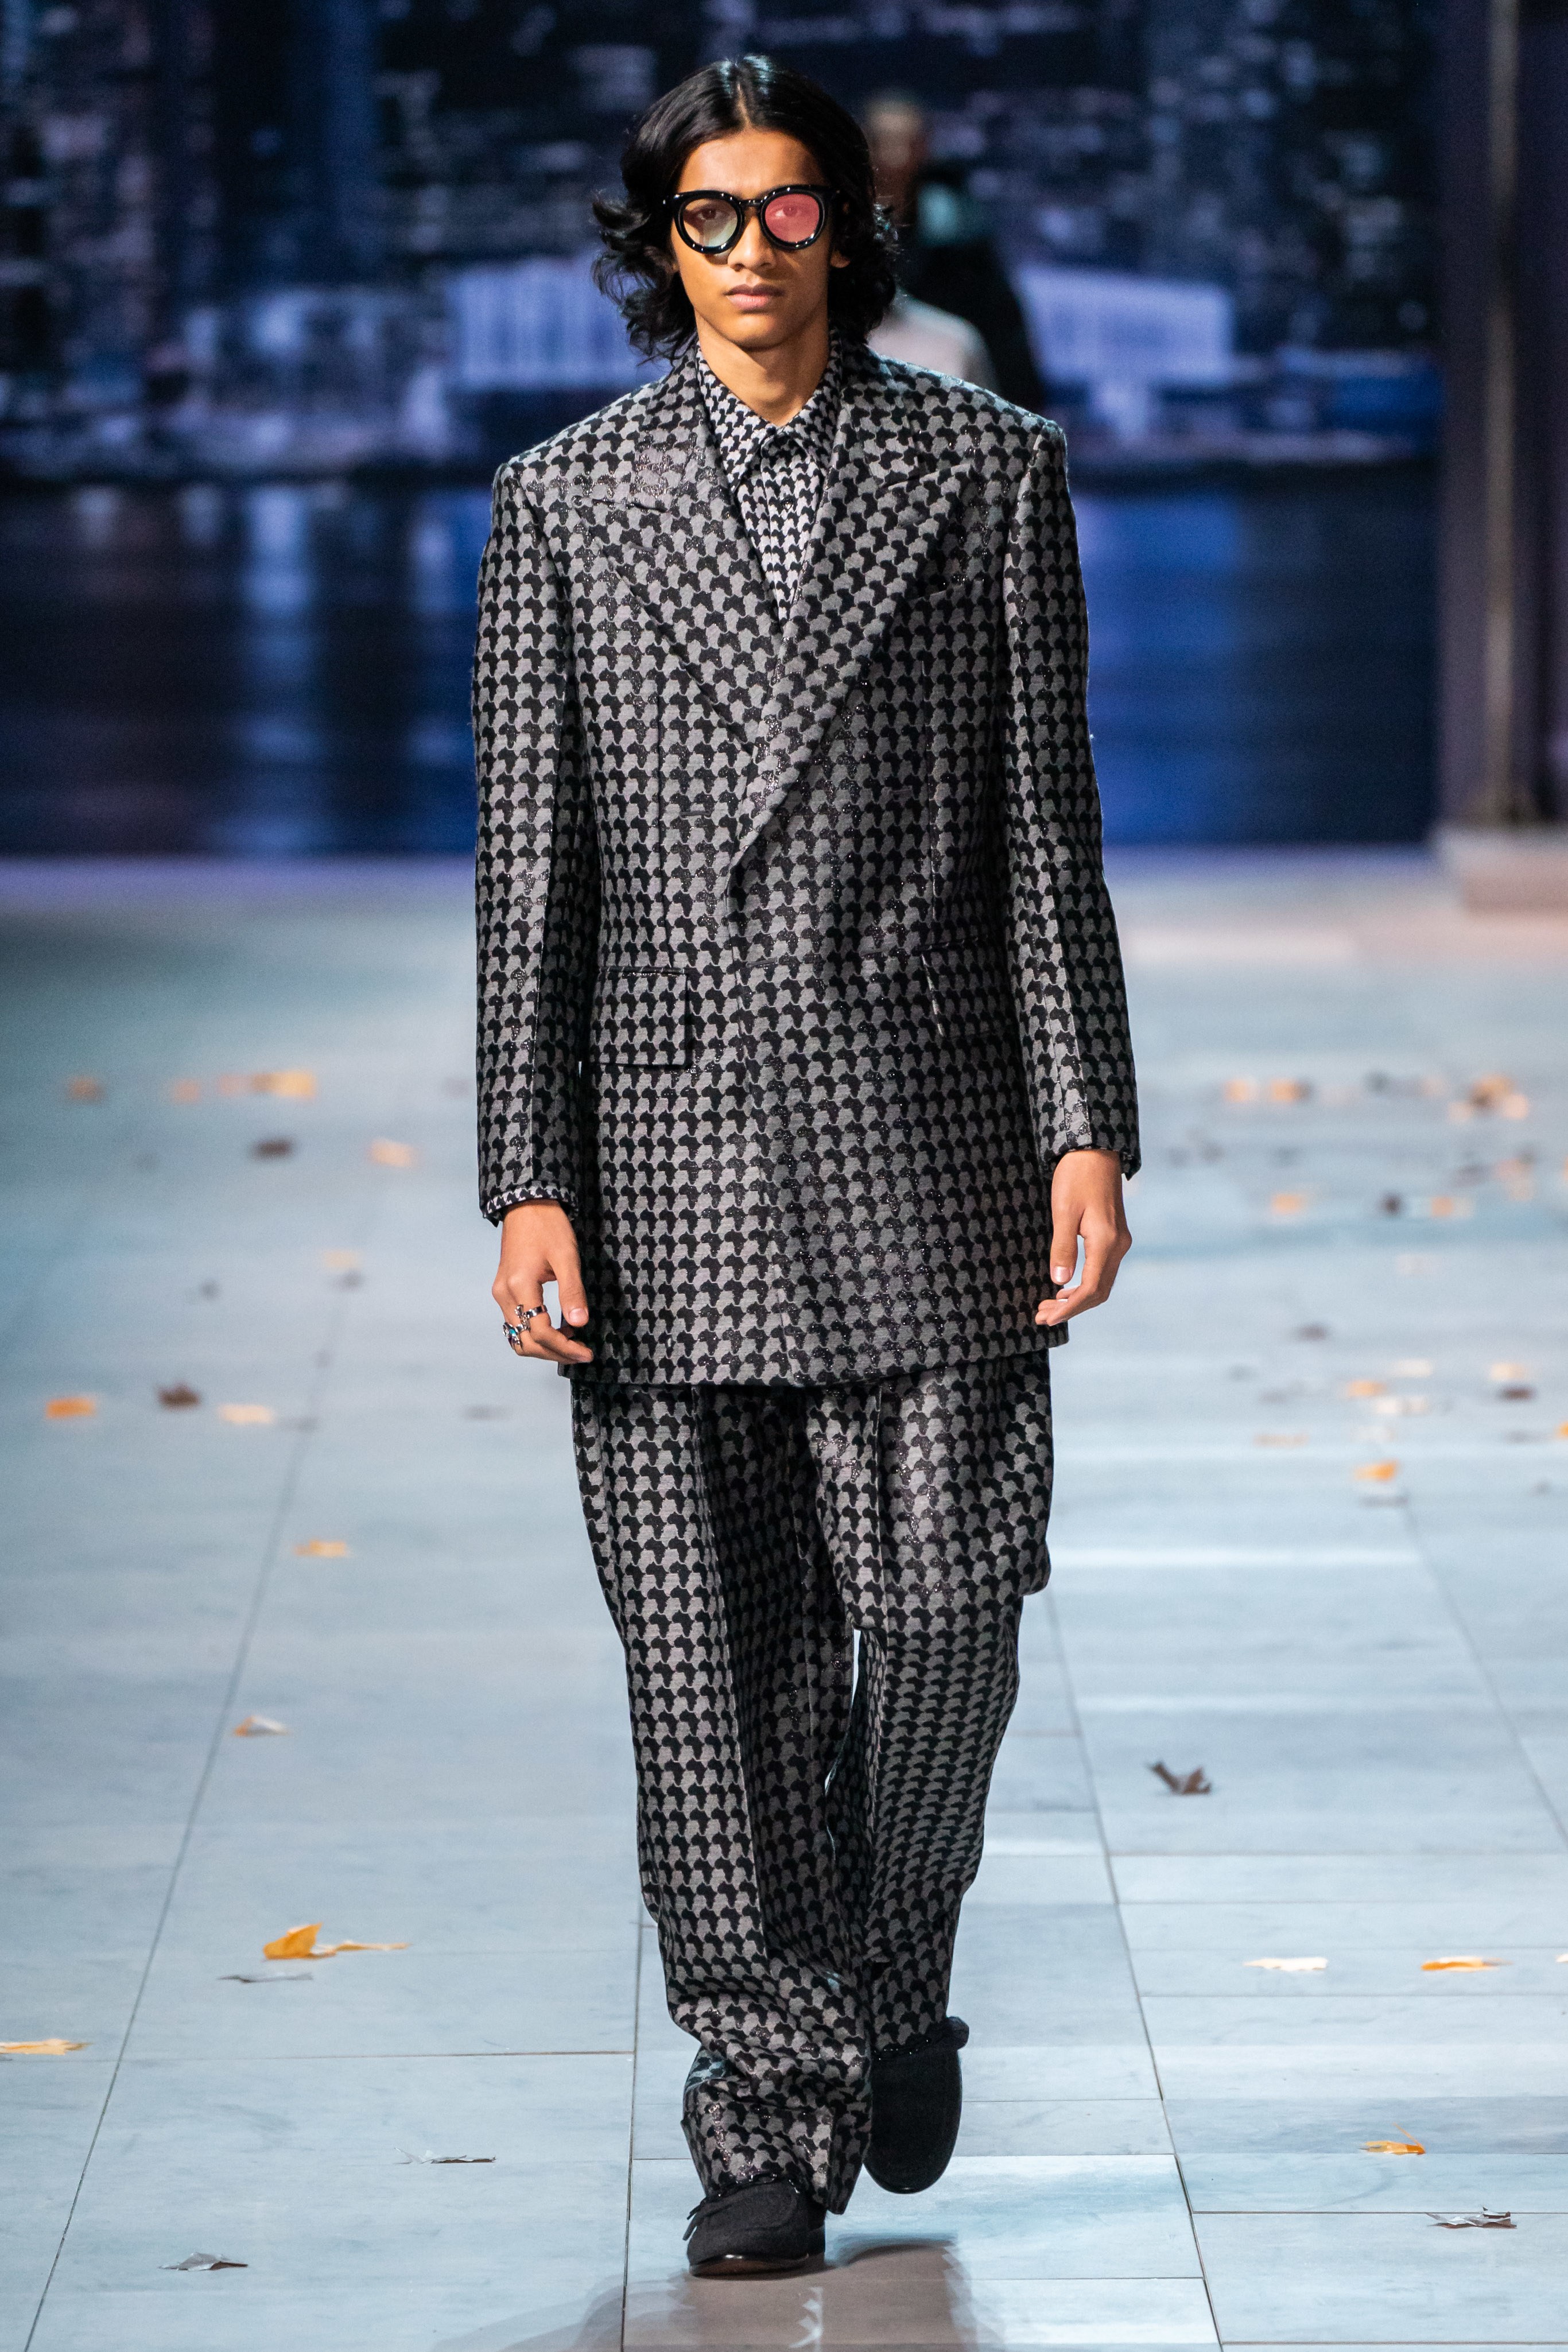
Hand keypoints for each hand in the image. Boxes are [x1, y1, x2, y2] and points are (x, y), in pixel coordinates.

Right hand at [492, 1201, 592, 1364]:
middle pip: (525, 1341)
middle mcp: (504, 1294)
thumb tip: (579, 1324)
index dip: (564, 1348)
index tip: (587, 1353)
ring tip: (572, 1342)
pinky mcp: (504, 1290)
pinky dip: (536, 1333)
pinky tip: (558, 1328)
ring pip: (518, 1336)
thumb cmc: (549, 1227)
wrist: (527, 1205)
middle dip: (554, 1353)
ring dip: (544, 1346)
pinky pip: (516, 1323)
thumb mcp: (567, 1257)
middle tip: (582, 1353)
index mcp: (519, 1286)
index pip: (540, 1333)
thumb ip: (572, 1292)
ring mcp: (501, 1293)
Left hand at [1036, 1148, 1129, 1327]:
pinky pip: (1101, 1271)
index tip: (1046, 1318)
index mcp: (1106, 1242)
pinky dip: (1083, 1285)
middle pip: (1098, 1292)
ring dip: (1076, 1298)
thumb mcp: (1063, 1211)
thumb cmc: (1076, 1177)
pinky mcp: (1114, 1237)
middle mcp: (1118, 1246)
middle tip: (1041, 1317)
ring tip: (1048, 1306)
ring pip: (1101, 1283)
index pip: (1089, 1289)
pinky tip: (1064, 1288)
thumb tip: (1059, 1282)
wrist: (1095, 1151)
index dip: (1068, 1308)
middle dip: (1071, 1308)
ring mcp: (1119, 1242)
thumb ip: (1063, 1248)